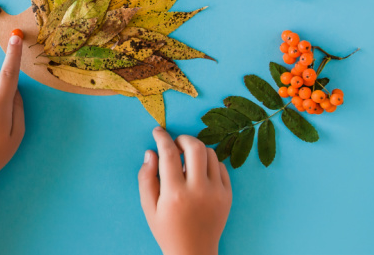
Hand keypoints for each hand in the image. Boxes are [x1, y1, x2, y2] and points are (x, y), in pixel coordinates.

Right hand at [138, 127, 231, 254]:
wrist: (194, 253)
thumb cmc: (167, 230)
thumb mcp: (149, 207)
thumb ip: (146, 178)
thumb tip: (151, 152)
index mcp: (175, 193)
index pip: (168, 153)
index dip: (162, 137)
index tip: (158, 131)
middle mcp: (198, 190)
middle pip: (195, 147)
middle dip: (183, 139)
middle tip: (175, 144)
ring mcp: (217, 192)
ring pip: (210, 154)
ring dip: (196, 150)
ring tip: (186, 161)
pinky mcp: (228, 195)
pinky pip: (221, 167)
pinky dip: (209, 164)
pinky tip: (200, 173)